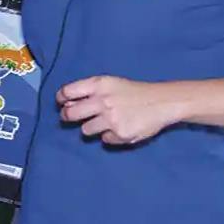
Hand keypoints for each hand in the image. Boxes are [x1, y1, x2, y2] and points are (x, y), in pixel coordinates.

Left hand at [56, 75, 180, 145]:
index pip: (67, 92)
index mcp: (99, 84)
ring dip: (91, 127)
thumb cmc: (133, 92)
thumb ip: (89, 92)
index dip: (61, 99)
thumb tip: (66, 104)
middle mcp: (102, 101)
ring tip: (105, 121)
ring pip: (85, 130)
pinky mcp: (120, 134)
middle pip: (70, 114)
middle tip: (72, 117)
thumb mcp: (110, 84)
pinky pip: (104, 139)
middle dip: (67, 117)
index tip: (62, 103)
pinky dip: (110, 135)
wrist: (162, 102)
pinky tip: (120, 127)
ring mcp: (111, 119)